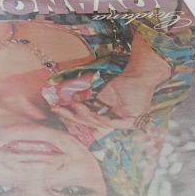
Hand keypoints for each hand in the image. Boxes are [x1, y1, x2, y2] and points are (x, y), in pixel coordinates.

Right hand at [50, 30, 169, 140]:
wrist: (138, 71)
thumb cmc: (120, 79)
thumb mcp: (95, 89)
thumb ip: (81, 96)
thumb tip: (60, 97)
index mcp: (106, 115)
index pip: (86, 119)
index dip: (71, 116)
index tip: (55, 110)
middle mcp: (115, 121)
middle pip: (90, 123)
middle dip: (73, 117)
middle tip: (58, 110)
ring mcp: (124, 123)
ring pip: (99, 123)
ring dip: (84, 115)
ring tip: (74, 106)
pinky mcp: (131, 121)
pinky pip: (112, 123)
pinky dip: (100, 118)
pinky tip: (88, 112)